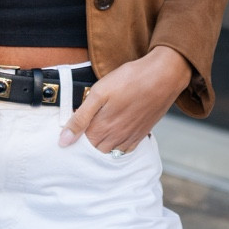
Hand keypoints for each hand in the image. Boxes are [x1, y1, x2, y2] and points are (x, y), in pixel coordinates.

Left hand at [59, 46, 191, 152]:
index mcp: (102, 128)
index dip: (73, 140)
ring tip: (96, 136)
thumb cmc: (130, 79)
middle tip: (81, 133)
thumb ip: (80, 118)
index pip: (81, 145)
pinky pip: (126, 150)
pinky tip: (114, 139)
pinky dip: (118, 148)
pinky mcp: (142, 133)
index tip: (68, 134)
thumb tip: (64, 141)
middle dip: (86, 146)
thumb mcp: (99, 93)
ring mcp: (130, 137)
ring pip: (110, 152)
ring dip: (101, 147)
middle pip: (95, 150)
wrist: (164, 76)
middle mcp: (116, 137)